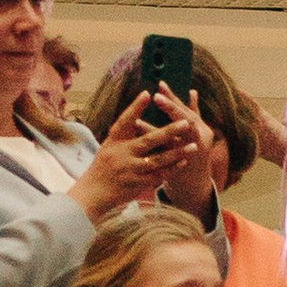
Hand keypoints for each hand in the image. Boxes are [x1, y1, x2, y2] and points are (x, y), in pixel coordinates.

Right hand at [75, 89, 200, 222]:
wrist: (93, 193)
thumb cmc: (103, 166)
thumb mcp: (110, 146)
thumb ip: (125, 134)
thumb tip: (140, 118)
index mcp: (114, 141)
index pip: (125, 121)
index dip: (136, 107)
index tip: (148, 93)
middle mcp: (122, 154)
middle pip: (148, 140)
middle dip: (169, 131)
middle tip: (186, 122)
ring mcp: (130, 170)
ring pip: (158, 160)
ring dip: (177, 152)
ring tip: (193, 145)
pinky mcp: (137, 184)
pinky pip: (158, 175)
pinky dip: (172, 168)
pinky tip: (184, 161)